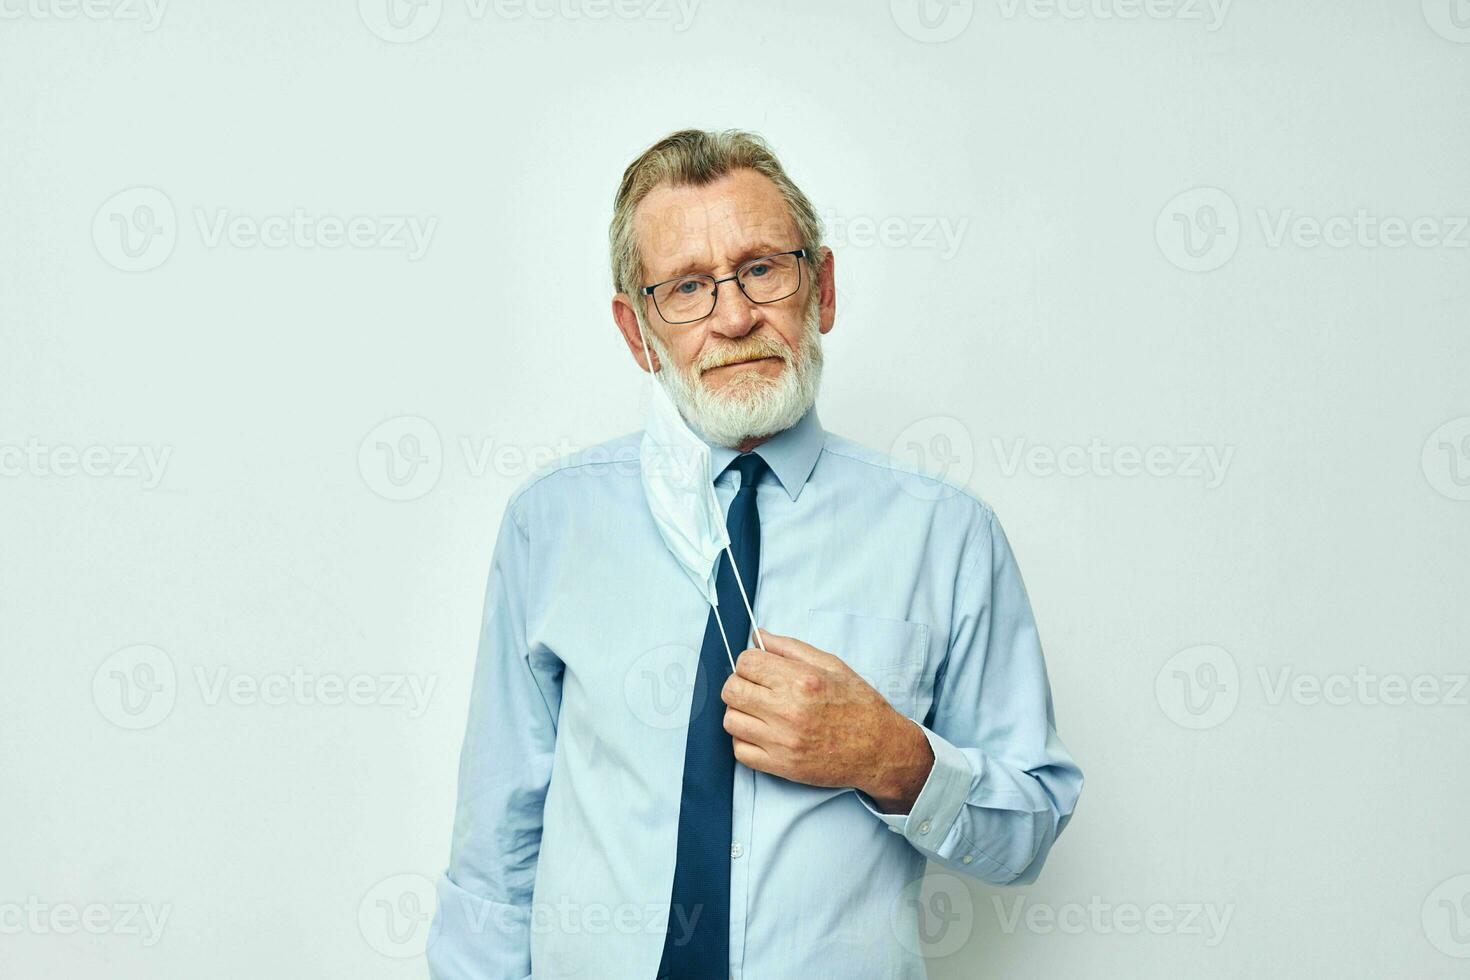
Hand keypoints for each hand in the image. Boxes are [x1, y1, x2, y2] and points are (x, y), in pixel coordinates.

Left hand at [719, 631, 933, 811]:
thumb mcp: (831, 665)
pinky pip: (739, 751)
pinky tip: (762, 734)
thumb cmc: (859, 705)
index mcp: (801, 680)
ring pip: (730, 720)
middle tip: (757, 689)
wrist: (880, 749)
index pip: (746, 662)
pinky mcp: (780, 766)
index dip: (750, 662)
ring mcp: (782, 741)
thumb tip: (758, 635)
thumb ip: (790, 647)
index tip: (760, 669)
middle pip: (731, 690)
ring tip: (761, 712)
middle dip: (740, 684)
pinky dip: (745, 741)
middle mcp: (788, 710)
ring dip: (741, 713)